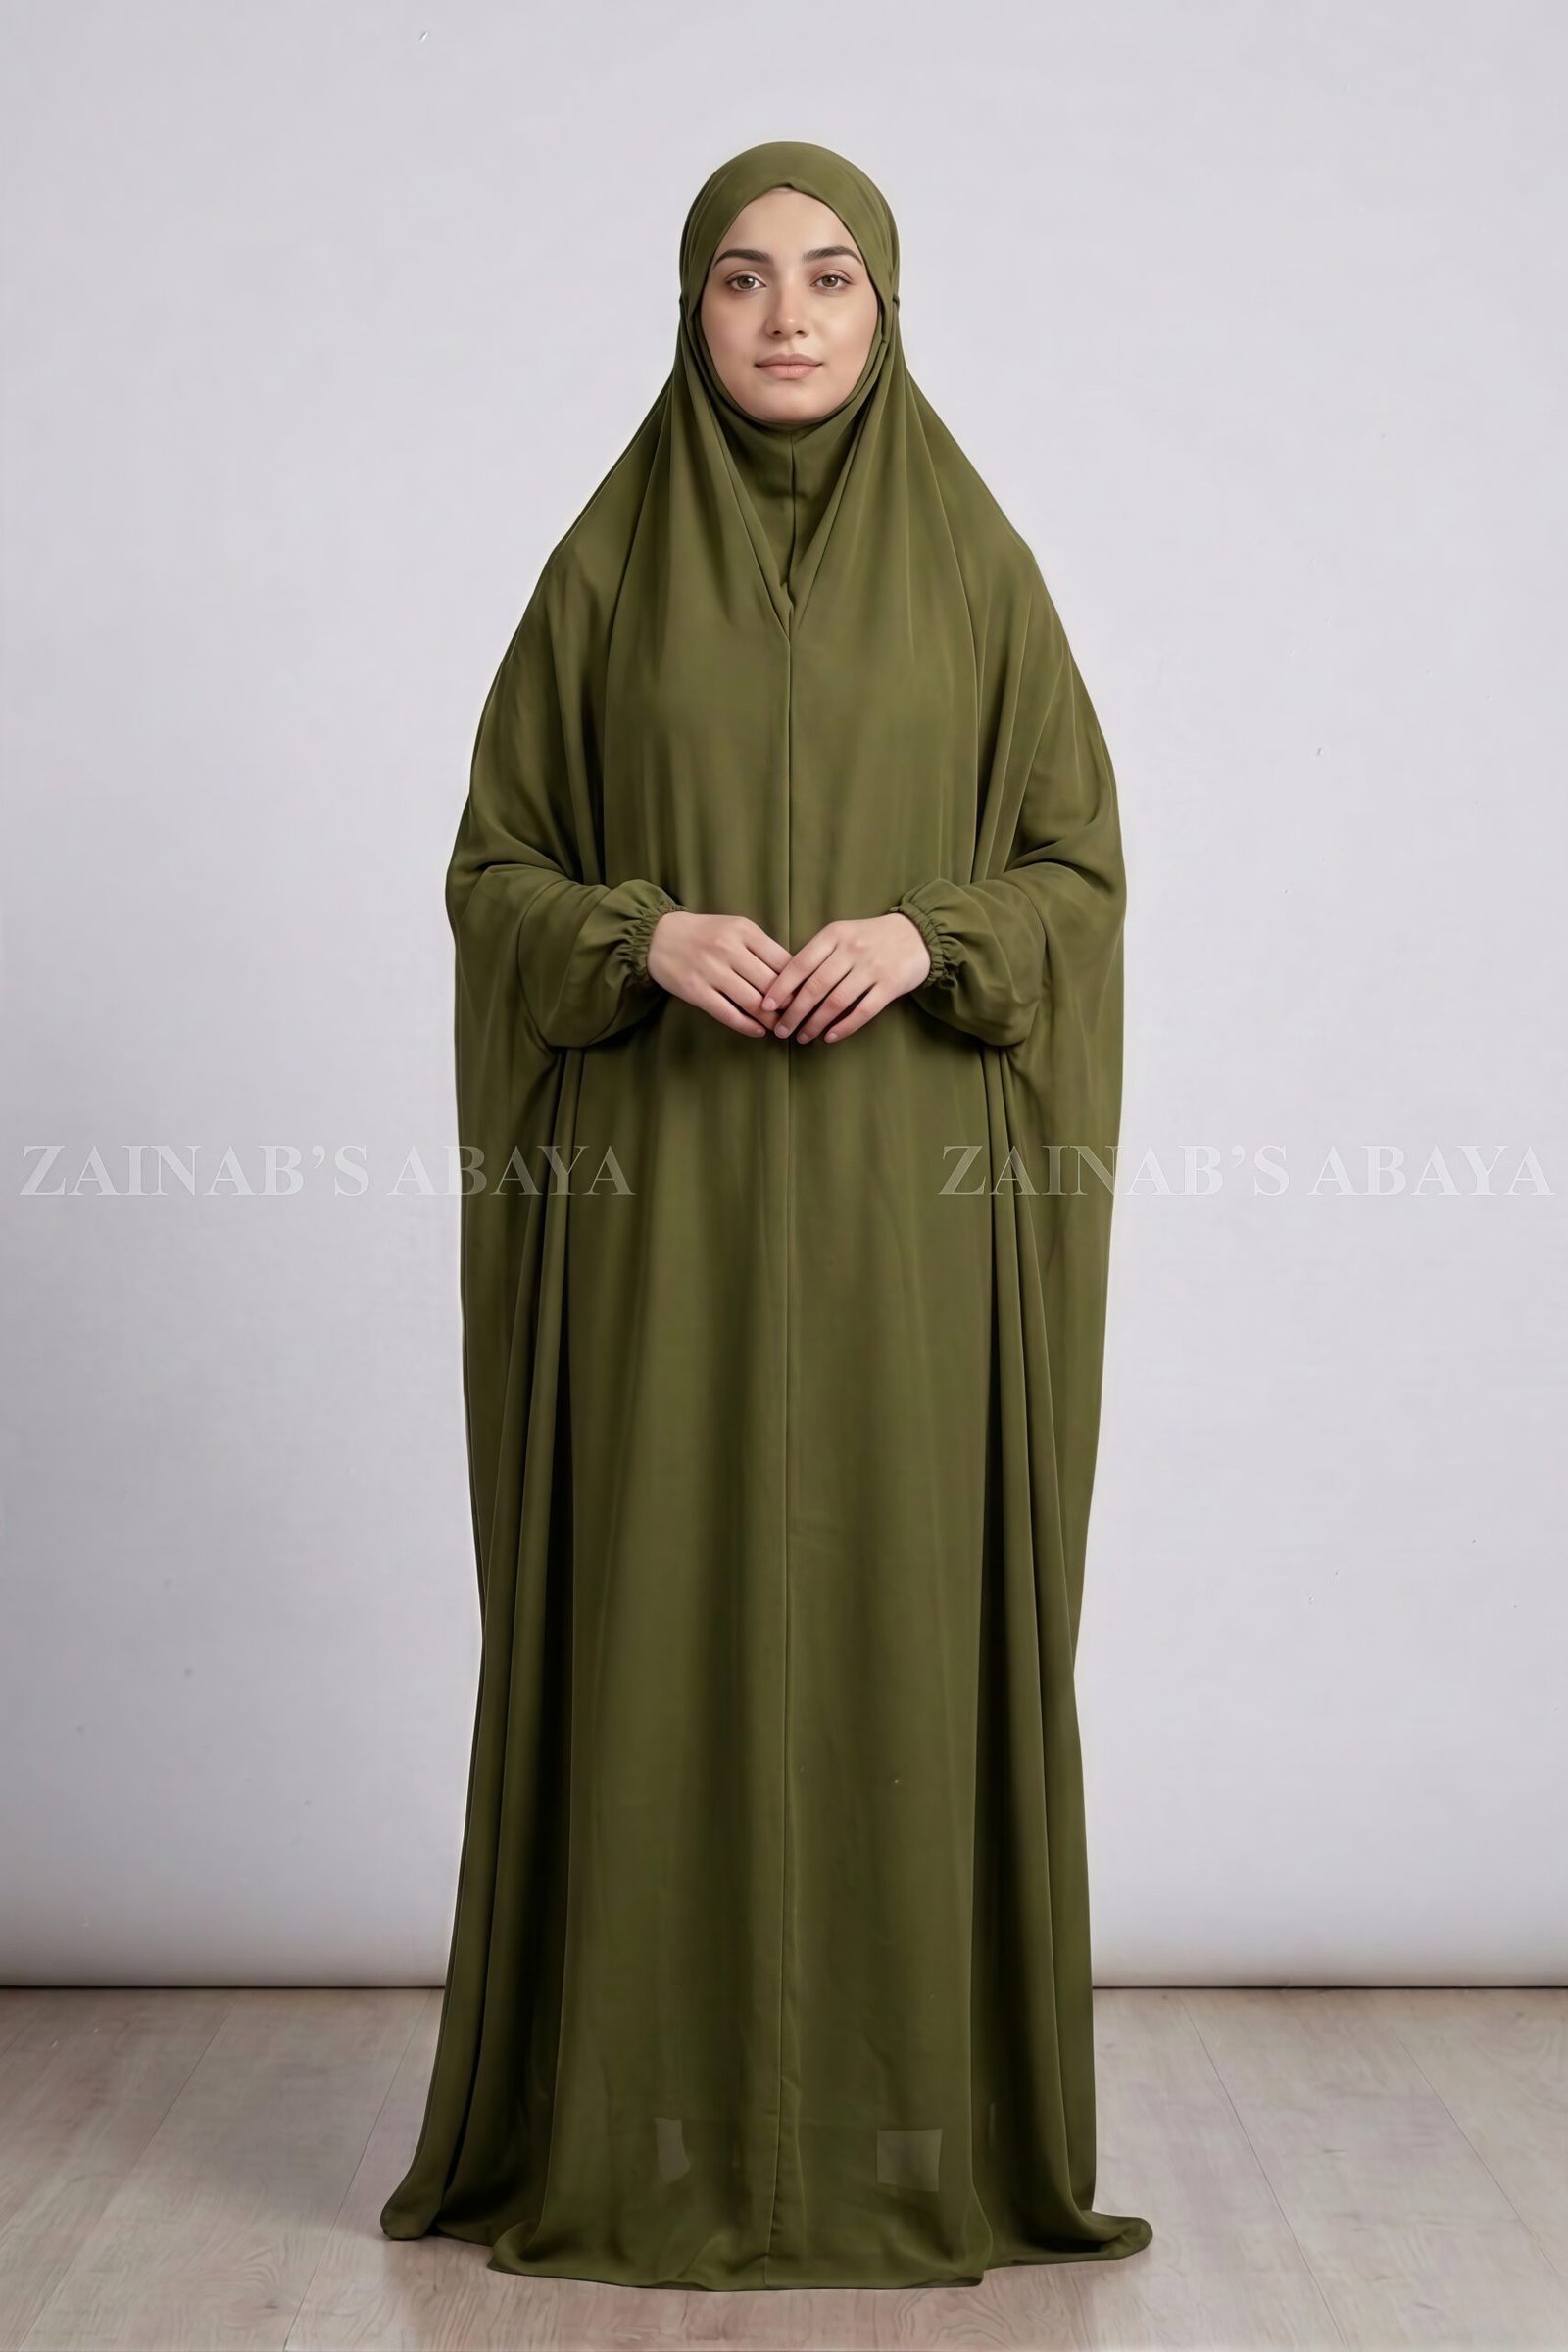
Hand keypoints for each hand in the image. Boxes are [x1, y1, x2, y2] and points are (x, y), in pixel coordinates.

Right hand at [646, 909, 790, 1037]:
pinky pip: (727, 1013)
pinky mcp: (696, 991)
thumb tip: (793, 977)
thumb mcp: (736, 929)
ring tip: (780, 1027)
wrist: (658, 936)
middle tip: (799, 1018)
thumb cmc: (705, 933)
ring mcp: (711, 971)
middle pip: (771, 984)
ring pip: (752, 1002)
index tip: (808, 998)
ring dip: (770, 1020)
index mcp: (744, 931)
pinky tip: (758, 1031)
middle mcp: (729, 949)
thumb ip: (762, 948)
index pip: (783, 961)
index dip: (799, 984)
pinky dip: (747, 1025)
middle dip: (789, 1006)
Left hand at [762, 912, 930, 1043]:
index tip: (765, 1006)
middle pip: (815, 987)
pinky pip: (863, 1011)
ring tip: (802, 1036)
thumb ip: (817, 955)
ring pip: (836, 1001)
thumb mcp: (842, 934)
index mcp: (834, 935)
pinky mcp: (891, 985)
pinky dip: (844, 1026)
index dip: (780, 987)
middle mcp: (852, 950)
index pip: (800, 964)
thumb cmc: (870, 938)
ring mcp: (872, 968)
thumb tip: (785, 987)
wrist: (916, 934)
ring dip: (815, 1023)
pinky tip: (830, 1036)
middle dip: (794, 1012)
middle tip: (780, 1030)